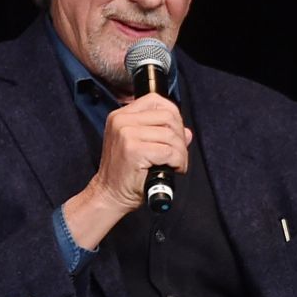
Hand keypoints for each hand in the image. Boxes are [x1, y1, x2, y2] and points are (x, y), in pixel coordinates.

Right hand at [90, 92, 191, 212]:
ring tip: (177, 164)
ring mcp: (126, 134)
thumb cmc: (125, 173)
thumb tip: (187, 132)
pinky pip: (168, 151)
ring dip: (181, 153)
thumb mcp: (140, 146)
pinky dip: (178, 162)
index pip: (156, 101)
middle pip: (168, 116)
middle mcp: (121, 120)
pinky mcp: (133, 150)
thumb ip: (162, 135)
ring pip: (171, 135)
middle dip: (180, 137)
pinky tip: (173, 169)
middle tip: (178, 154)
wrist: (109, 195)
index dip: (174, 116)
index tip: (176, 134)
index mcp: (121, 115)